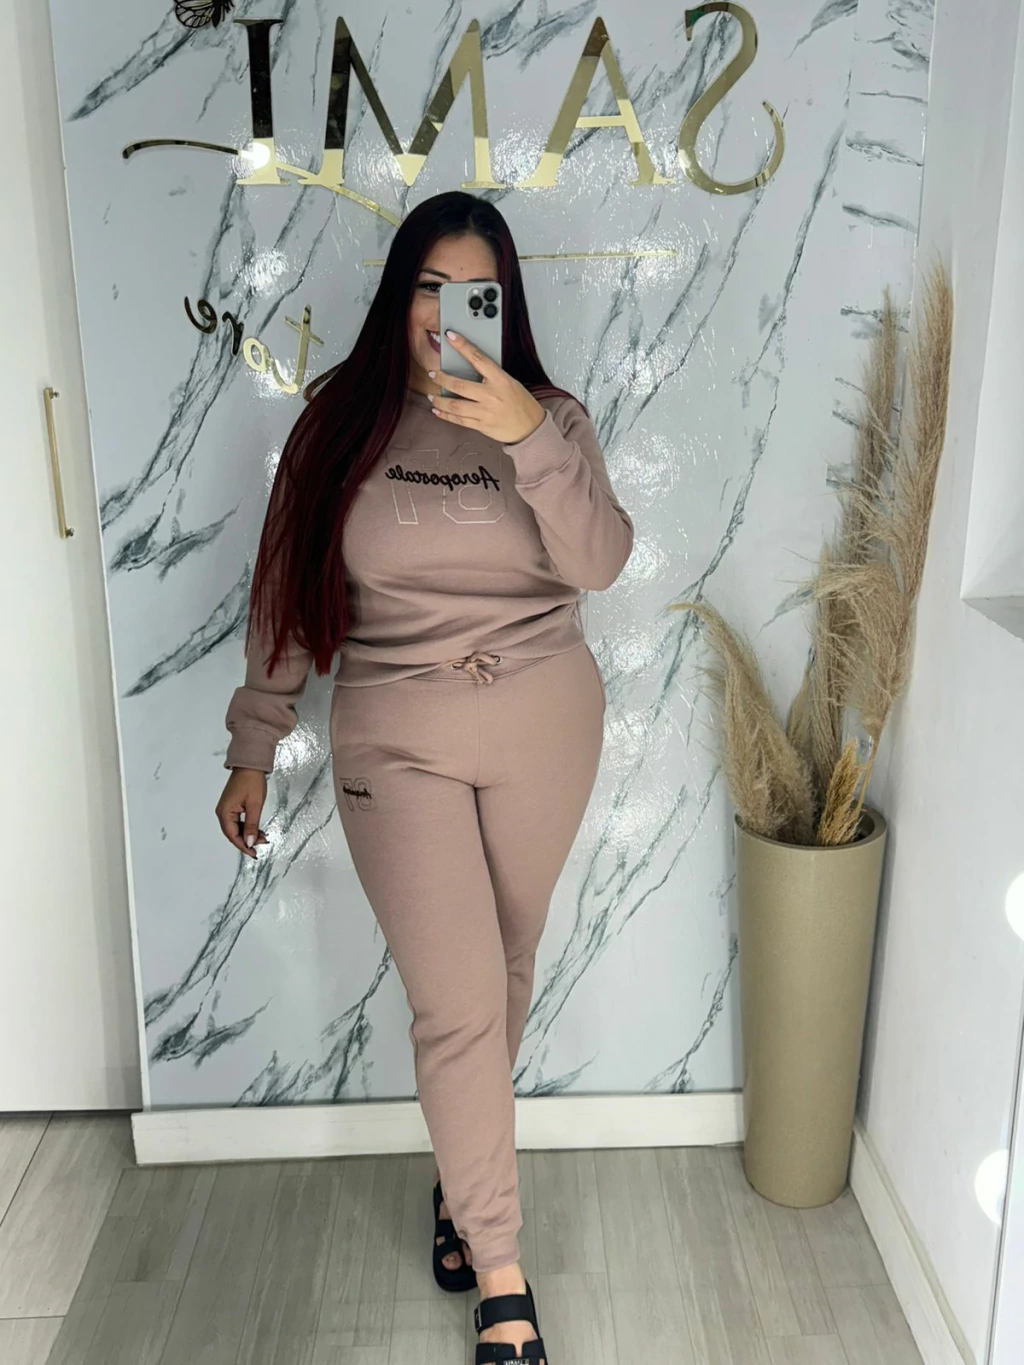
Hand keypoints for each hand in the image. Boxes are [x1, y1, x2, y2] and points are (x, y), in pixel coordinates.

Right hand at [215, 768, 269, 858]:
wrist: (250, 765)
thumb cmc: (251, 781)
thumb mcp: (254, 805)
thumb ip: (251, 825)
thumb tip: (249, 842)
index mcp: (225, 812)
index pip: (232, 836)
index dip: (243, 846)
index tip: (253, 853)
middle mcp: (222, 812)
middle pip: (233, 833)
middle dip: (247, 840)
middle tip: (262, 844)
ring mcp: (226, 809)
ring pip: (236, 828)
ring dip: (248, 834)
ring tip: (262, 837)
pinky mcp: (232, 806)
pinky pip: (238, 821)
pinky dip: (247, 827)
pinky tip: (257, 830)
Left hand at [428, 331, 545, 443]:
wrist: (530, 428)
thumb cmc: (521, 403)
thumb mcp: (509, 382)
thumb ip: (491, 376)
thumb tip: (469, 367)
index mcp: (500, 380)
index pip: (478, 358)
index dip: (462, 346)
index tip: (450, 336)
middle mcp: (491, 395)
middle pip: (459, 385)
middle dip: (442, 378)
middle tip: (433, 374)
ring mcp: (485, 412)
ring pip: (455, 405)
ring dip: (439, 400)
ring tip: (431, 395)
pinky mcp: (481, 426)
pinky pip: (458, 420)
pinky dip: (445, 415)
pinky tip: (437, 411)